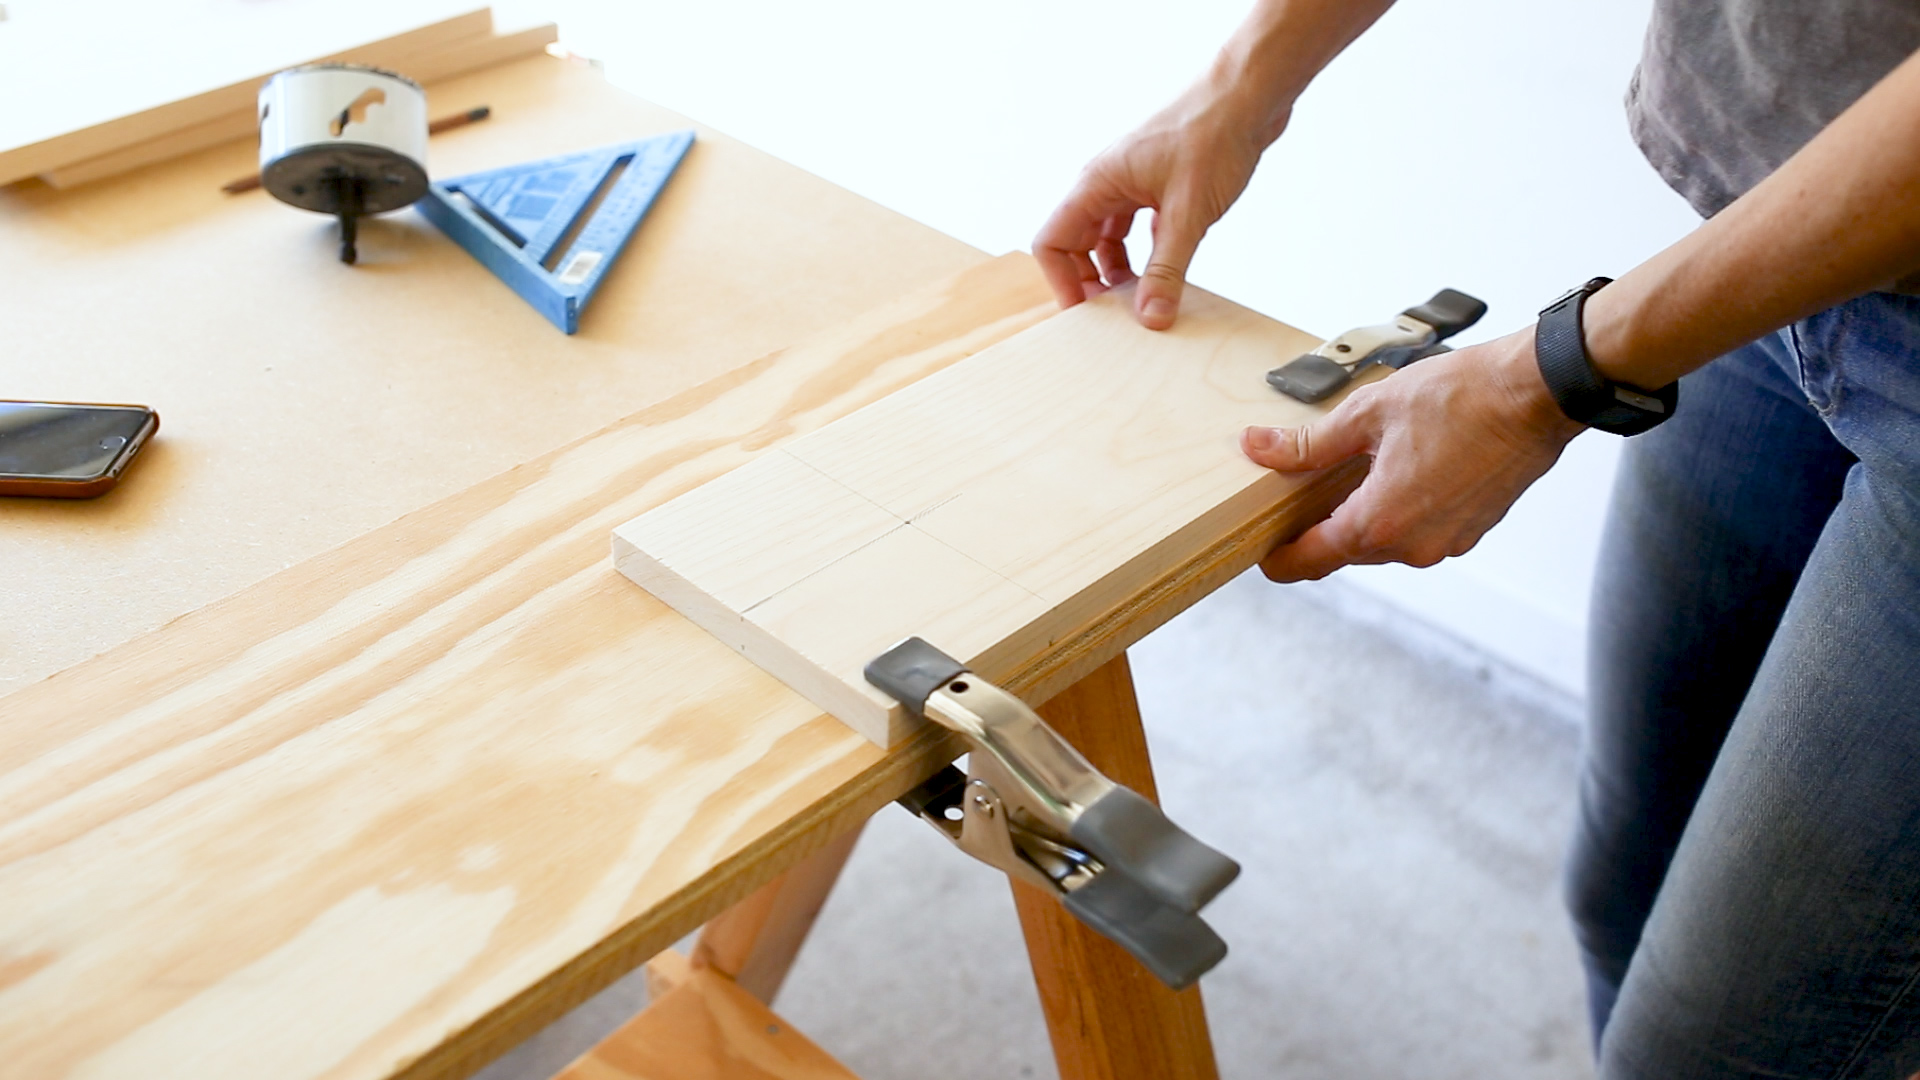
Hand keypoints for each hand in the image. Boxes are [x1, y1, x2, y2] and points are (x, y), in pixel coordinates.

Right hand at [1034, 79, 1284, 329]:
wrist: (1250, 93)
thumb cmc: (1213, 132)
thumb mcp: (1187, 214)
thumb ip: (1167, 269)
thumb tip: (1150, 316)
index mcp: (1097, 183)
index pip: (1052, 241)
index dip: (1062, 282)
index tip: (1086, 316)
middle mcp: (1107, 183)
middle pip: (1076, 243)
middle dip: (1090, 281)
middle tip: (1115, 316)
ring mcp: (1133, 183)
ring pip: (1108, 238)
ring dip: (1119, 270)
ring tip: (1142, 299)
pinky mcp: (1160, 185)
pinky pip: (1139, 228)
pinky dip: (1147, 254)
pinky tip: (1168, 270)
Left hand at [1241, 328, 1586, 580]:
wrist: (1534, 394)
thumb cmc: (1461, 398)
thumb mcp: (1367, 413)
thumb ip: (1308, 444)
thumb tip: (1259, 448)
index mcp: (1380, 523)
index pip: (1309, 561)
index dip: (1278, 559)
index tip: (1261, 551)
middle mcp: (1413, 546)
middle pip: (1344, 553)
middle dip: (1318, 530)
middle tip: (1296, 497)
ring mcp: (1445, 543)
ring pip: (1382, 543)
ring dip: (1360, 518)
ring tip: (1346, 476)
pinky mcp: (1469, 531)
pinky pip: (1416, 532)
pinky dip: (1396, 512)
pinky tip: (1391, 473)